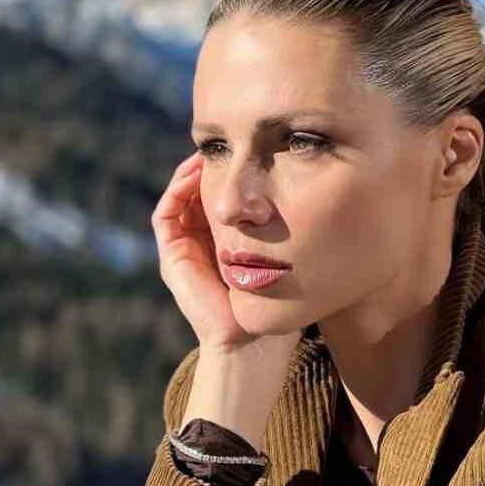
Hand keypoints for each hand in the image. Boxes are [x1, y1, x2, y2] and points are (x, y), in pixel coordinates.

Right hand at [151, 151, 302, 358]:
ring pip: (179, 199)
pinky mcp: (172, 256)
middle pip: (198, 193)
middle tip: (228, 144)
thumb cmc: (275, 304)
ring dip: (190, 173)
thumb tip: (318, 199)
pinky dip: (177, 190)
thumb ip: (288, 233)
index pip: (222, 199)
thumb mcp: (285, 256)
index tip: (249, 153)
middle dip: (209, 167)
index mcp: (227, 242)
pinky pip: (166, 214)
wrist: (251, 341)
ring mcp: (184, 249)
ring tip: (209, 152)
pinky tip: (196, 173)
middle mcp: (202, 242)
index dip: (231, 175)